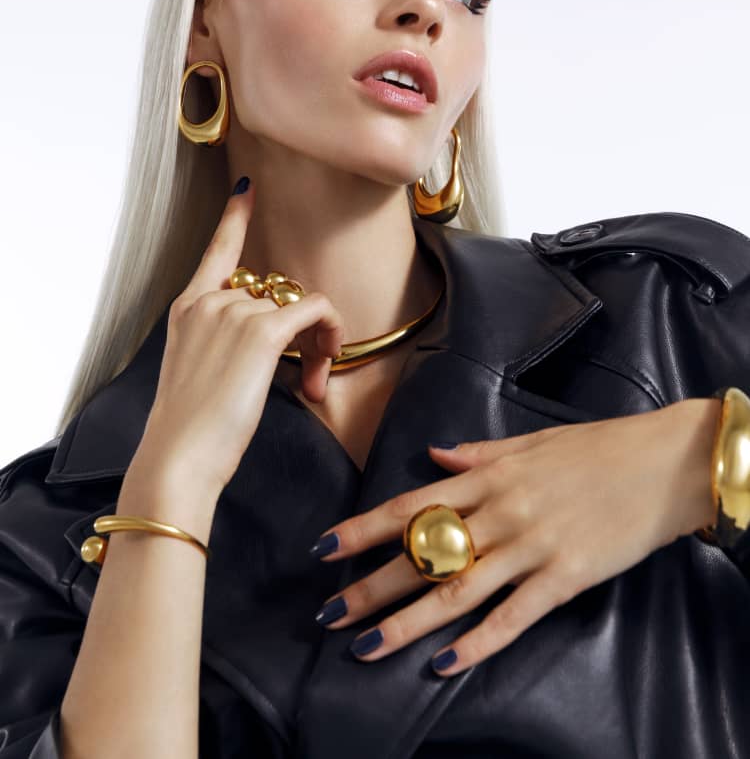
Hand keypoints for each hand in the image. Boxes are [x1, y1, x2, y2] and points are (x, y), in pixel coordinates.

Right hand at [140, 177, 344, 496]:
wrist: (178, 455)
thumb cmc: (189, 429)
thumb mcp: (197, 373)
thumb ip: (224, 344)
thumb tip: (274, 338)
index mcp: (188, 309)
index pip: (217, 251)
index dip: (235, 218)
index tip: (247, 190)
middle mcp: (210, 301)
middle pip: (277, 293)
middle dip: (302, 330)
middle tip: (309, 374)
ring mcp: (234, 312)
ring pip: (301, 306)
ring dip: (319, 342)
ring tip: (311, 385)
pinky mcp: (260, 332)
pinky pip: (316, 311)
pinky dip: (331, 334)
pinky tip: (323, 365)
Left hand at [310, 402, 718, 674]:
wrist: (660, 463)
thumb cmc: (595, 448)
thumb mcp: (530, 442)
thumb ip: (477, 454)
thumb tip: (434, 458)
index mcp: (487, 476)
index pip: (411, 506)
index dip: (363, 529)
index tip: (323, 549)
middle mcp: (499, 512)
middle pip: (422, 555)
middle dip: (370, 585)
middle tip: (328, 614)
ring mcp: (530, 546)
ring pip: (456, 590)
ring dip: (407, 622)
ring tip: (366, 647)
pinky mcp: (564, 578)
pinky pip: (513, 616)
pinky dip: (477, 642)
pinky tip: (444, 664)